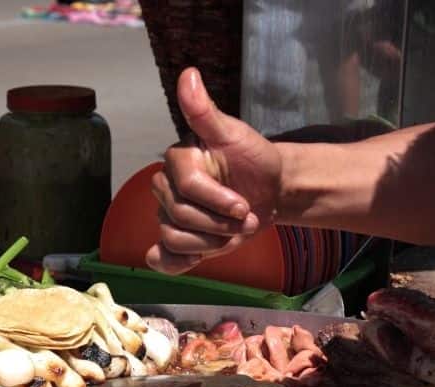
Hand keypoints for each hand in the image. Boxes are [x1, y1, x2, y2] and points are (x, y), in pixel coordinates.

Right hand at [146, 68, 281, 274]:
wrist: (270, 190)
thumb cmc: (255, 160)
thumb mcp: (236, 134)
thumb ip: (206, 112)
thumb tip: (188, 75)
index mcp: (178, 161)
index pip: (187, 187)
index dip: (217, 201)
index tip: (244, 204)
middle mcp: (167, 188)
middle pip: (179, 216)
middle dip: (218, 223)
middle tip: (245, 218)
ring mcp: (171, 215)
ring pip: (174, 238)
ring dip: (211, 242)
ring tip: (234, 232)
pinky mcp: (179, 239)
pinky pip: (164, 257)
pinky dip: (174, 263)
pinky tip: (193, 260)